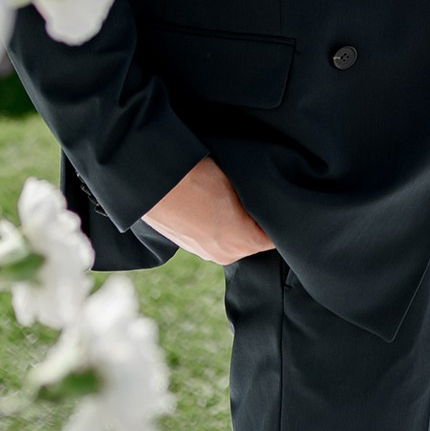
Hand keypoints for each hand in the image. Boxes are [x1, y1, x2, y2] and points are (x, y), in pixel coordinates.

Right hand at [142, 157, 272, 264]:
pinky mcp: (191, 247)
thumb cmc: (195, 176)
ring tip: (233, 199)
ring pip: (236, 240)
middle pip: (256, 241)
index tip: (277, 202)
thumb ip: (257, 203)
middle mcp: (226, 254)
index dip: (278, 218)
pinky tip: (216, 205)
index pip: (275, 236)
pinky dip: (221, 226)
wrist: (151, 181)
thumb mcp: (237, 183)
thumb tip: (267, 203)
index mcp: (242, 242)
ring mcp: (206, 253)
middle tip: (257, 197)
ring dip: (239, 224)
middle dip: (258, 223)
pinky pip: (217, 238)